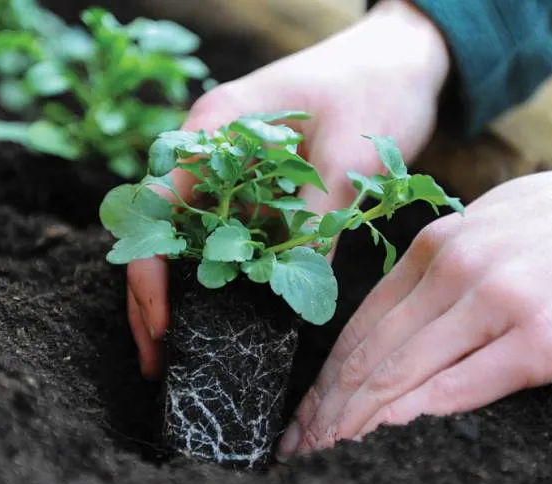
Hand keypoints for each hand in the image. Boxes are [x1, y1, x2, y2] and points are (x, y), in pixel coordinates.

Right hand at [127, 0, 449, 378]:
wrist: (402, 57)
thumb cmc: (374, 86)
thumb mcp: (349, 156)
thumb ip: (317, 221)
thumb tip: (293, 293)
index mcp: (215, 128)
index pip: (155, 206)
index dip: (148, 270)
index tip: (162, 324)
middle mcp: (212, 149)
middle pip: (161, 229)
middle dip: (154, 296)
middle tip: (160, 359)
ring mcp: (233, 167)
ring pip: (191, 238)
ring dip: (185, 291)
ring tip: (184, 349)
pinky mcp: (260, 185)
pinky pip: (230, 235)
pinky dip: (226, 274)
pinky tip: (230, 314)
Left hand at [277, 111, 551, 459]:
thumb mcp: (492, 224)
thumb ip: (444, 270)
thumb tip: (408, 319)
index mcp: (439, 244)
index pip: (362, 324)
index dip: (328, 377)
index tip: (307, 413)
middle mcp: (457, 270)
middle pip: (371, 354)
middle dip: (328, 408)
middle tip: (299, 445)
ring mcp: (498, 302)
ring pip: (404, 373)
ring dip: (357, 422)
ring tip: (328, 453)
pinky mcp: (544, 338)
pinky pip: (463, 386)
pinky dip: (415, 417)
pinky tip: (385, 439)